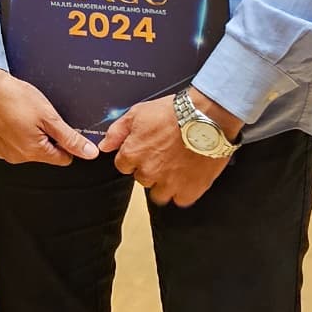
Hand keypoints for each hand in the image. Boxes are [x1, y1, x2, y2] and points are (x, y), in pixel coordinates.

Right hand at [0, 66, 97, 165]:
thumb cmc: (14, 97)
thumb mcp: (49, 116)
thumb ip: (70, 138)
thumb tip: (89, 153)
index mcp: (34, 152)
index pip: (63, 158)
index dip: (65, 142)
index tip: (59, 127)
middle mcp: (17, 156)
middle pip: (44, 153)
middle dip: (45, 137)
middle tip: (39, 117)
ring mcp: (2, 151)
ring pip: (26, 148)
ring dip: (28, 135)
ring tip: (22, 115)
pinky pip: (9, 142)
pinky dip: (12, 132)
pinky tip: (10, 117)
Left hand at [104, 92, 241, 206]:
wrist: (208, 117)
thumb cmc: (174, 112)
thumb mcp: (138, 113)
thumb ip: (117, 131)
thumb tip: (104, 146)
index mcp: (133, 154)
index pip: (123, 166)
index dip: (134, 158)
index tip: (145, 151)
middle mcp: (148, 171)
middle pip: (142, 179)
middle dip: (150, 169)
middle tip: (164, 156)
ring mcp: (169, 183)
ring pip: (159, 194)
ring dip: (165, 184)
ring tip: (176, 168)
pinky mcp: (190, 189)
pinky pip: (180, 200)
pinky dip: (183, 191)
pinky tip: (188, 178)